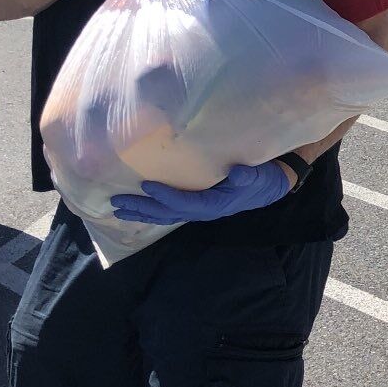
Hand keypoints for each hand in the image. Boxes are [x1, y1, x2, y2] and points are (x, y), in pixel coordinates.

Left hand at [111, 161, 293, 224]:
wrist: (270, 186)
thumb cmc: (263, 179)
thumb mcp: (260, 175)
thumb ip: (248, 175)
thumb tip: (237, 172)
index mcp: (214, 204)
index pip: (184, 202)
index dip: (164, 196)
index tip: (146, 184)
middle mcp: (203, 211)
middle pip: (166, 213)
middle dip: (141, 208)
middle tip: (116, 203)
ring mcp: (198, 209)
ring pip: (164, 215)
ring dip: (141, 212)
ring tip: (118, 210)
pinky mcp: (197, 204)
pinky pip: (169, 211)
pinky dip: (151, 210)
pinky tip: (138, 207)